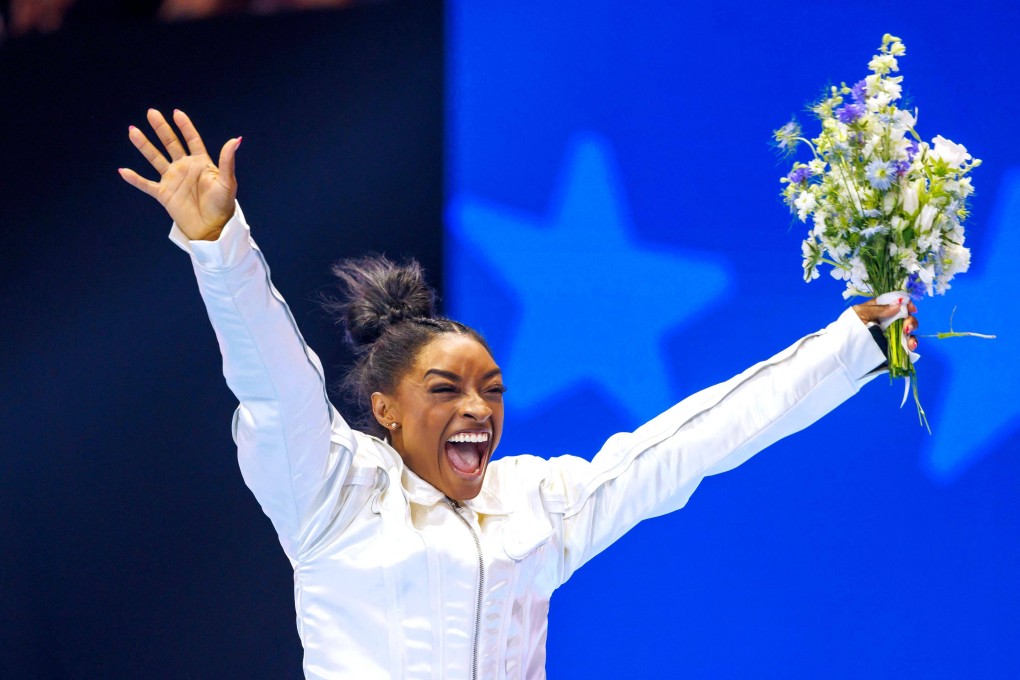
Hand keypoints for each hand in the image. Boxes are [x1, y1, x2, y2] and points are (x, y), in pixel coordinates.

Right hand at [119, 109, 240, 240]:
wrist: (213, 228)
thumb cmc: (223, 205)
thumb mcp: (227, 182)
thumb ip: (227, 160)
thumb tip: (236, 139)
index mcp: (201, 163)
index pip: (192, 140)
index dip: (185, 126)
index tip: (176, 113)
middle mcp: (185, 168)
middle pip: (171, 144)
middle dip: (161, 129)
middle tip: (151, 113)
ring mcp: (173, 180)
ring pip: (155, 158)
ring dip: (144, 145)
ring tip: (132, 131)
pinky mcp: (164, 194)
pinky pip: (146, 185)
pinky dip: (135, 179)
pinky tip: (123, 171)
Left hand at [853, 297, 918, 351]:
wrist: (842, 351)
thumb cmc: (848, 328)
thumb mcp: (860, 313)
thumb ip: (879, 309)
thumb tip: (898, 305)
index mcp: (879, 310)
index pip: (896, 303)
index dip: (906, 304)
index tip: (910, 308)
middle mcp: (886, 321)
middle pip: (905, 317)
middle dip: (910, 320)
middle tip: (907, 327)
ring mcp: (890, 335)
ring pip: (907, 331)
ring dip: (912, 333)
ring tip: (909, 338)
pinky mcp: (891, 347)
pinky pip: (905, 345)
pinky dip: (911, 344)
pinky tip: (911, 346)